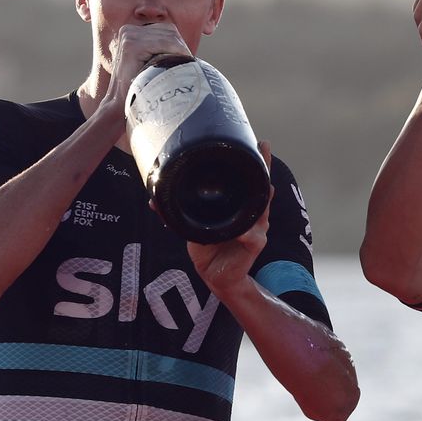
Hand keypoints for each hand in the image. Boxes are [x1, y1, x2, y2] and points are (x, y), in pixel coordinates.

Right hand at [102, 22, 193, 111]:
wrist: (119, 103)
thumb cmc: (138, 85)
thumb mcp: (148, 62)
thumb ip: (159, 49)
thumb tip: (184, 47)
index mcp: (132, 32)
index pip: (166, 30)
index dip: (179, 45)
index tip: (187, 61)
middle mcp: (128, 31)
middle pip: (169, 31)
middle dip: (181, 48)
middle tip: (188, 65)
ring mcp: (128, 36)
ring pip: (169, 36)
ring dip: (180, 52)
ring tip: (184, 67)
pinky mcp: (131, 45)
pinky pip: (163, 43)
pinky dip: (175, 52)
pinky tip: (179, 64)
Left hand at [187, 141, 273, 296]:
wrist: (217, 276)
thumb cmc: (209, 248)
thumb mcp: (193, 227)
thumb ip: (180, 212)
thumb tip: (153, 200)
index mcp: (238, 206)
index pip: (246, 181)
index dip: (252, 163)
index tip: (256, 143)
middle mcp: (251, 214)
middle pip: (260, 188)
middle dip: (264, 168)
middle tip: (264, 148)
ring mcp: (256, 228)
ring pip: (262, 208)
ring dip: (264, 195)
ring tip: (268, 183)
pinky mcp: (254, 245)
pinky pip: (253, 237)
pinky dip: (248, 233)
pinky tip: (246, 230)